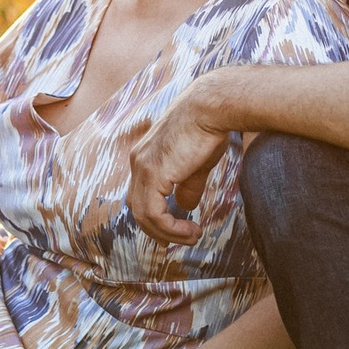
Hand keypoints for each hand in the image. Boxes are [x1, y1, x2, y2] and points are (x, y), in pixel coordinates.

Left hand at [127, 81, 231, 242]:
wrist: (211, 108)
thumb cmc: (209, 128)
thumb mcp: (196, 164)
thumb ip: (188, 185)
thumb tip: (185, 207)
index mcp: (144, 156)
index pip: (140, 194)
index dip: (153, 217)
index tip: (173, 231)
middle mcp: (137, 161)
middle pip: (137, 208)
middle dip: (157, 230)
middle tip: (179, 240)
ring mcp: (142, 167)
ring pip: (143, 215)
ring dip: (167, 233)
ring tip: (191, 237)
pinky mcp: (152, 173)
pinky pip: (153, 214)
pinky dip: (170, 228)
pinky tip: (189, 230)